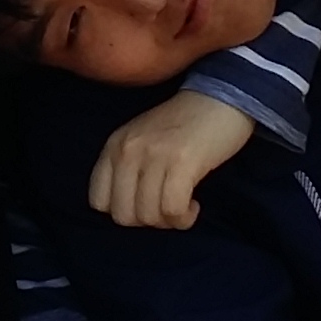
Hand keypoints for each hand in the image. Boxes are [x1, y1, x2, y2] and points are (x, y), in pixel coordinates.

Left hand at [91, 90, 256, 229]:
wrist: (222, 98)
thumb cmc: (184, 125)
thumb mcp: (141, 141)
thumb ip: (127, 168)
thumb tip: (129, 211)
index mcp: (114, 146)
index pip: (98, 200)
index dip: (124, 211)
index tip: (146, 204)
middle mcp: (128, 150)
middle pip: (123, 215)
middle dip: (148, 222)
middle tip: (168, 208)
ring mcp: (153, 155)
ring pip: (148, 217)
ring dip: (169, 221)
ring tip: (184, 205)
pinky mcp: (182, 162)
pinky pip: (173, 210)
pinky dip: (184, 218)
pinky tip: (194, 205)